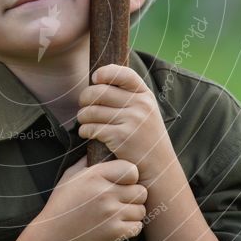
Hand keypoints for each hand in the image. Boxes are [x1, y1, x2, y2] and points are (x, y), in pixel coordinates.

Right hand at [35, 155, 147, 240]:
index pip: (132, 170)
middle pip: (141, 191)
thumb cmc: (61, 206)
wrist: (53, 237)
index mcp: (95, 176)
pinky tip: (118, 226)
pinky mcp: (114, 232)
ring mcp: (111, 213)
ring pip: (141, 210)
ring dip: (132, 213)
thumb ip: (86, 162)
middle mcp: (105, 193)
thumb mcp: (69, 178)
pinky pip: (137, 227)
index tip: (123, 183)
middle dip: (134, 196)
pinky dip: (130, 228)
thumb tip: (98, 148)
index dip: (130, 177)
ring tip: (118, 214)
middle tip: (123, 201)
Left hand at [76, 64, 173, 184]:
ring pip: (92, 111)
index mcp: (145, 95)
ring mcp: (132, 121)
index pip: (123, 73)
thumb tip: (98, 79)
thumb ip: (128, 95)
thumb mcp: (145, 111)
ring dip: (82, 116)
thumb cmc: (145, 138)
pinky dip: (84, 130)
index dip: (104, 72)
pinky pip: (92, 128)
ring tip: (84, 121)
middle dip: (85, 98)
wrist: (158, 167)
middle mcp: (140, 105)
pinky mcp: (121, 137)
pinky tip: (87, 133)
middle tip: (83, 105)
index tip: (95, 78)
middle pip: (99, 92)